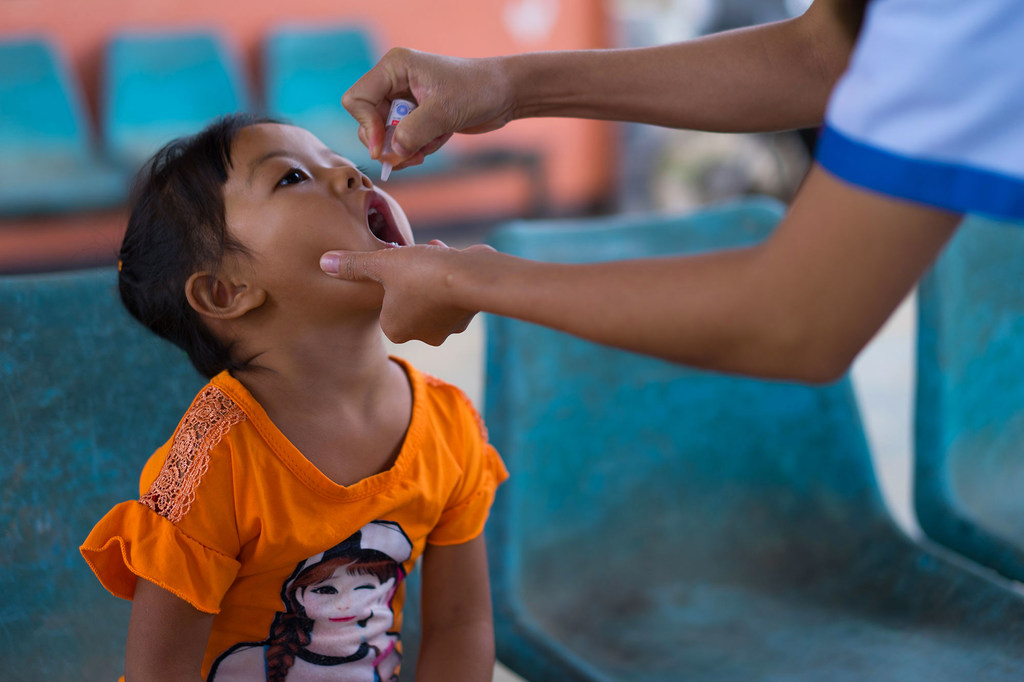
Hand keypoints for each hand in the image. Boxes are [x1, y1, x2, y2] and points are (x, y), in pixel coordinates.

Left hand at [320, 240, 495, 344]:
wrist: (468, 277)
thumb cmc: (420, 273)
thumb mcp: (381, 263)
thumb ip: (352, 265)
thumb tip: (323, 262)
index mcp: (394, 330)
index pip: (384, 303)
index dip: (388, 280)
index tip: (394, 264)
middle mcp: (421, 335)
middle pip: (408, 299)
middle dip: (411, 276)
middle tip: (414, 257)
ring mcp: (446, 328)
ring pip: (431, 294)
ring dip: (430, 272)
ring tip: (434, 252)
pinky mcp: (467, 315)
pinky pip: (452, 293)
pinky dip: (449, 275)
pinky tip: (452, 258)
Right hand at [341, 48, 516, 170]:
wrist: (505, 94)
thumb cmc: (477, 90)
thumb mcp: (443, 111)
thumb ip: (413, 132)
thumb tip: (392, 152)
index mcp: (394, 68)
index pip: (357, 99)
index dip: (367, 126)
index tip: (383, 148)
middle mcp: (394, 81)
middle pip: (368, 121)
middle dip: (389, 142)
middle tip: (412, 155)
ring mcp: (405, 99)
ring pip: (386, 135)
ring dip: (406, 148)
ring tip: (430, 147)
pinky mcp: (417, 116)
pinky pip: (404, 140)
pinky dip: (418, 147)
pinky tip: (438, 141)